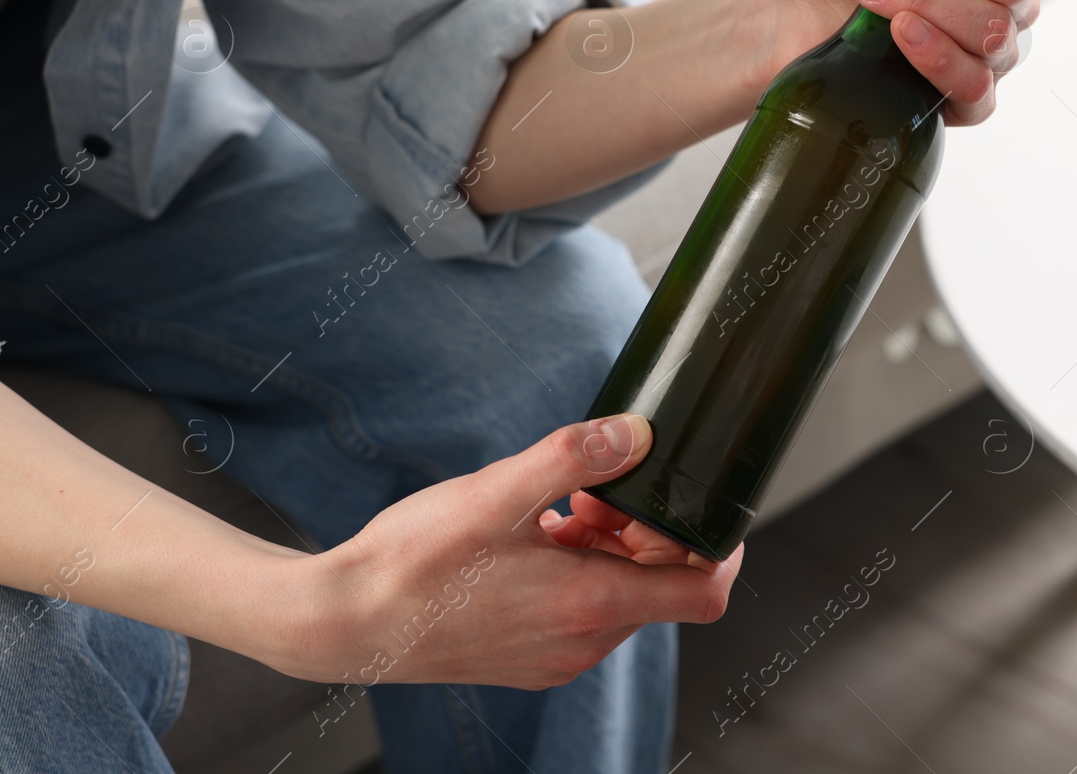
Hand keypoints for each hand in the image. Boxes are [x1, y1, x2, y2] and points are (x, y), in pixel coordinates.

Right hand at [266, 413, 741, 688]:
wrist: (344, 623)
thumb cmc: (414, 562)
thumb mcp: (498, 491)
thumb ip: (573, 457)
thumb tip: (636, 433)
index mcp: (591, 604)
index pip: (705, 593)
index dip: (718, 546)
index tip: (697, 505)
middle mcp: (584, 642)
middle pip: (662, 586)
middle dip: (646, 531)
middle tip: (597, 488)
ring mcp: (557, 657)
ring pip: (620, 594)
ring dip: (608, 546)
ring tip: (558, 506)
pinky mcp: (530, 658)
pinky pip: (582, 610)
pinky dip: (577, 569)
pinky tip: (533, 534)